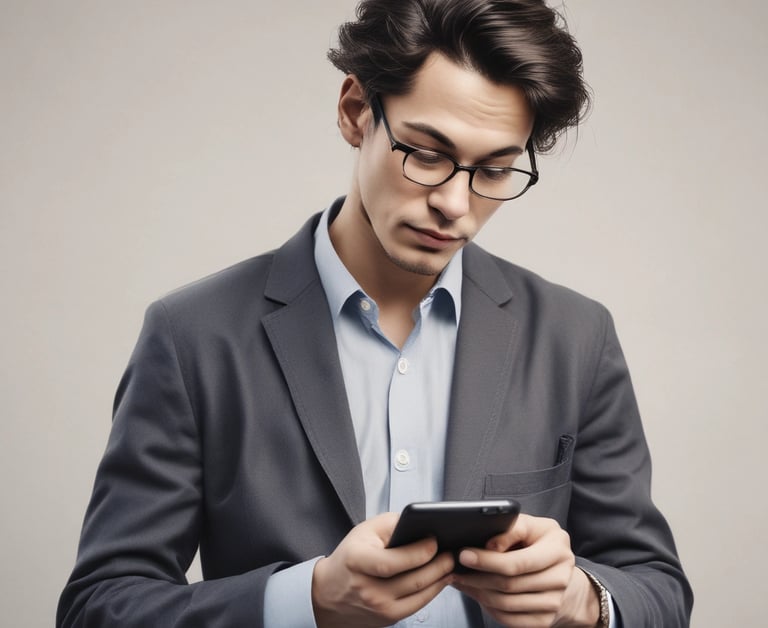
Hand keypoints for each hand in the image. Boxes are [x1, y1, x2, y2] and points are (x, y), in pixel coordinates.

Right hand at [311, 512, 454, 627]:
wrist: (328, 593)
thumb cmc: (349, 557)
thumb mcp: (364, 531)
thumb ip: (392, 524)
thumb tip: (421, 525)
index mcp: (358, 562)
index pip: (393, 562)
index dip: (418, 553)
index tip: (434, 542)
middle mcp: (368, 589)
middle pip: (412, 580)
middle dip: (438, 565)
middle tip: (451, 552)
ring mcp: (378, 608)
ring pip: (419, 595)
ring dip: (440, 579)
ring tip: (450, 564)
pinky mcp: (387, 618)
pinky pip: (417, 606)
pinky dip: (433, 592)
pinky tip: (440, 580)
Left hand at [452, 514, 599, 626]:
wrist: (559, 570)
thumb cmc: (538, 542)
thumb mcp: (529, 525)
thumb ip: (511, 530)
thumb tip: (489, 545)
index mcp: (557, 548)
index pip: (517, 562)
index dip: (487, 560)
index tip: (464, 555)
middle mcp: (560, 577)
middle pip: (510, 585)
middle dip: (477, 578)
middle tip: (455, 570)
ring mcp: (554, 602)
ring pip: (506, 604)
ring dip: (478, 593)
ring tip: (462, 581)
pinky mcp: (545, 620)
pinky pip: (510, 619)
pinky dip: (488, 608)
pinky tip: (477, 594)